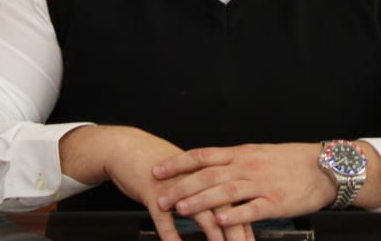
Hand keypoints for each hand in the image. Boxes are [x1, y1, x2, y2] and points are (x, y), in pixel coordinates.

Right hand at [59, 126, 255, 240]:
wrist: (127, 148)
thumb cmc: (157, 164)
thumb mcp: (185, 176)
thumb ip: (207, 192)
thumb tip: (228, 213)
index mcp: (206, 174)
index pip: (233, 200)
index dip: (246, 221)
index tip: (253, 239)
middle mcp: (194, 180)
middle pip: (222, 206)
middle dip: (236, 231)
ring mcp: (174, 186)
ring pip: (198, 212)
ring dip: (212, 233)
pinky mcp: (153, 192)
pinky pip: (163, 218)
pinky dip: (171, 234)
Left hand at [152, 143, 337, 228]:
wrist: (324, 166)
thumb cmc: (290, 161)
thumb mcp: (258, 154)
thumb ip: (234, 161)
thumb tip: (209, 166)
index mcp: (241, 154)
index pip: (202, 156)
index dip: (178, 163)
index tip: (157, 170)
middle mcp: (247, 166)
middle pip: (208, 175)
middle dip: (181, 186)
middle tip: (161, 198)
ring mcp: (261, 184)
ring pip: (225, 192)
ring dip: (200, 201)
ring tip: (180, 209)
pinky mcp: (276, 202)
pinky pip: (251, 209)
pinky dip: (233, 216)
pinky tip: (218, 222)